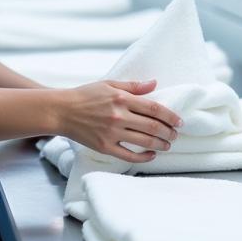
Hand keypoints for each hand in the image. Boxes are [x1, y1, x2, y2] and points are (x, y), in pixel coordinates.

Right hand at [56, 79, 181, 161]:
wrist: (61, 110)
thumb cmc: (85, 95)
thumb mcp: (109, 84)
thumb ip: (133, 86)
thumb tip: (154, 83)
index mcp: (121, 98)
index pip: (153, 108)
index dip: (169, 115)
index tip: (179, 121)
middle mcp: (118, 116)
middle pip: (152, 126)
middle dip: (168, 131)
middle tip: (176, 134)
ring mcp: (111, 133)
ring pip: (143, 141)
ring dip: (160, 144)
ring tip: (168, 144)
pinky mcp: (104, 146)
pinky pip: (128, 155)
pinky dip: (143, 157)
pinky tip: (152, 155)